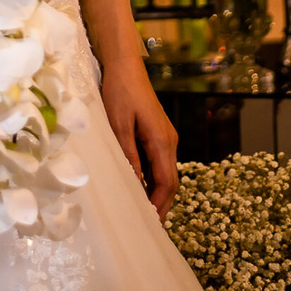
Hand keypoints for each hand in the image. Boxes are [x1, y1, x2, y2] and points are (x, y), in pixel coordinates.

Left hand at [100, 57, 178, 223]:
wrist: (124, 65)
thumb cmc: (120, 92)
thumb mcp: (119, 124)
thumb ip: (129, 154)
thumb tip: (136, 183)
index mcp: (162, 140)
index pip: (167, 181)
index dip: (160, 204)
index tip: (150, 222)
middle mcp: (169, 140)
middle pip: (171, 180)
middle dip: (162, 203)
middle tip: (150, 225)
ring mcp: (165, 136)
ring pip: (166, 171)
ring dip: (158, 192)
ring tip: (145, 212)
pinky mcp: (158, 132)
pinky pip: (160, 161)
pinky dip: (154, 178)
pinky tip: (141, 187)